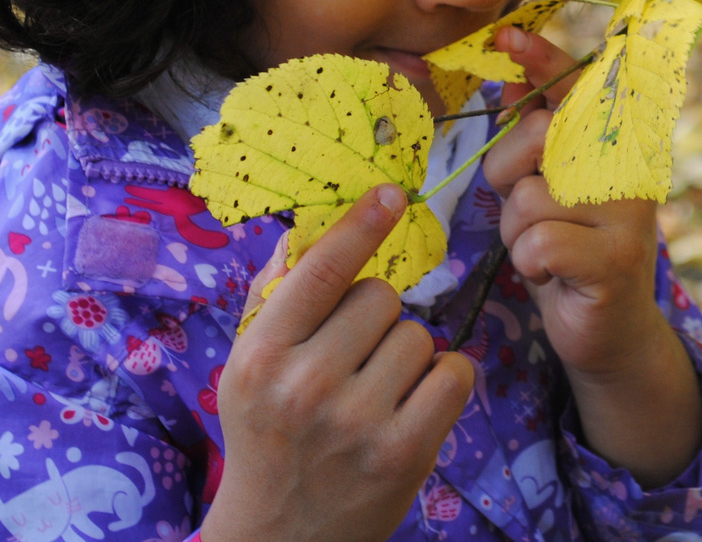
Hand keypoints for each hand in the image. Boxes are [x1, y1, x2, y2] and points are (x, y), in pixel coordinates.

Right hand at [200, 187, 474, 541]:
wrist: (279, 538)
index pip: (320, 272)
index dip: (360, 227)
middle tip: (354, 357)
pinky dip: (443, 381)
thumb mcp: (248, 368)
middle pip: (381, 297)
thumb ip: (275, 297)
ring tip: (377, 390)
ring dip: (408, 354)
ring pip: (419, 335)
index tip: (390, 195)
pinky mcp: (405, 451)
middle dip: (376, 317)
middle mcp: (305, 385)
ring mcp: (357, 421)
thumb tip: (305, 229)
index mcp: (260, 356)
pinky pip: (453, 372)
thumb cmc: (267, 437)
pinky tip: (413, 404)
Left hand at [483, 27, 666, 375]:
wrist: (609, 332)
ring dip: (518, 233)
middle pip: (536, 138)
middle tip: (529, 210)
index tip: (504, 36)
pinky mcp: (615, 259)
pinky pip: (537, 242)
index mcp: (614, 143)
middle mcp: (630, 167)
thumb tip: (514, 75)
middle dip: (508, 174)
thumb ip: (533, 134)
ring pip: (528, 198)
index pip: (577, 86)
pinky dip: (530, 263)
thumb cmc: (569, 248)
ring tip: (549, 250)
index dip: (542, 58)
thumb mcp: (544, 185)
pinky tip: (554, 274)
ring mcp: (628, 213)